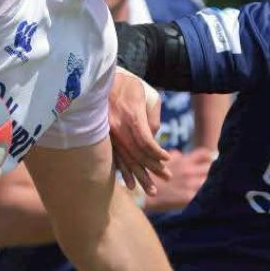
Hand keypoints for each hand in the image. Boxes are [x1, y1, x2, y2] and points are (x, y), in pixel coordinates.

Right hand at [110, 68, 170, 194]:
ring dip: (139, 176)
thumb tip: (154, 139)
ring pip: (125, 160)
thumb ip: (152, 119)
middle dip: (152, 169)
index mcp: (130, 116)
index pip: (146, 142)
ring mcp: (108, 135)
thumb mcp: (147, 96)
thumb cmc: (129, 85)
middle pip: (137, 155)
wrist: (101, 80)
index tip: (167, 160)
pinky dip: (123, 172)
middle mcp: (117, 128)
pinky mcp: (103, 138)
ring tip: (151, 191)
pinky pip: (114, 158)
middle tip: (167, 179)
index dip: (157, 154)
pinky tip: (129, 184)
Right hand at [140, 147, 214, 212]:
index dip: (209, 157)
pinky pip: (204, 195)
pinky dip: (206, 195)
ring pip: (209, 181)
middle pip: (210, 167)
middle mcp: (188, 171)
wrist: (142, 194)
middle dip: (212, 170)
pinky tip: (205, 197)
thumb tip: (178, 154)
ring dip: (209, 183)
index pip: (205, 154)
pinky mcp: (189, 198)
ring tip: (210, 186)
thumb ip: (171, 157)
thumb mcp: (158, 161)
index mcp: (183, 161)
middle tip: (213, 174)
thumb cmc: (149, 177)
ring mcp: (189, 185)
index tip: (209, 162)